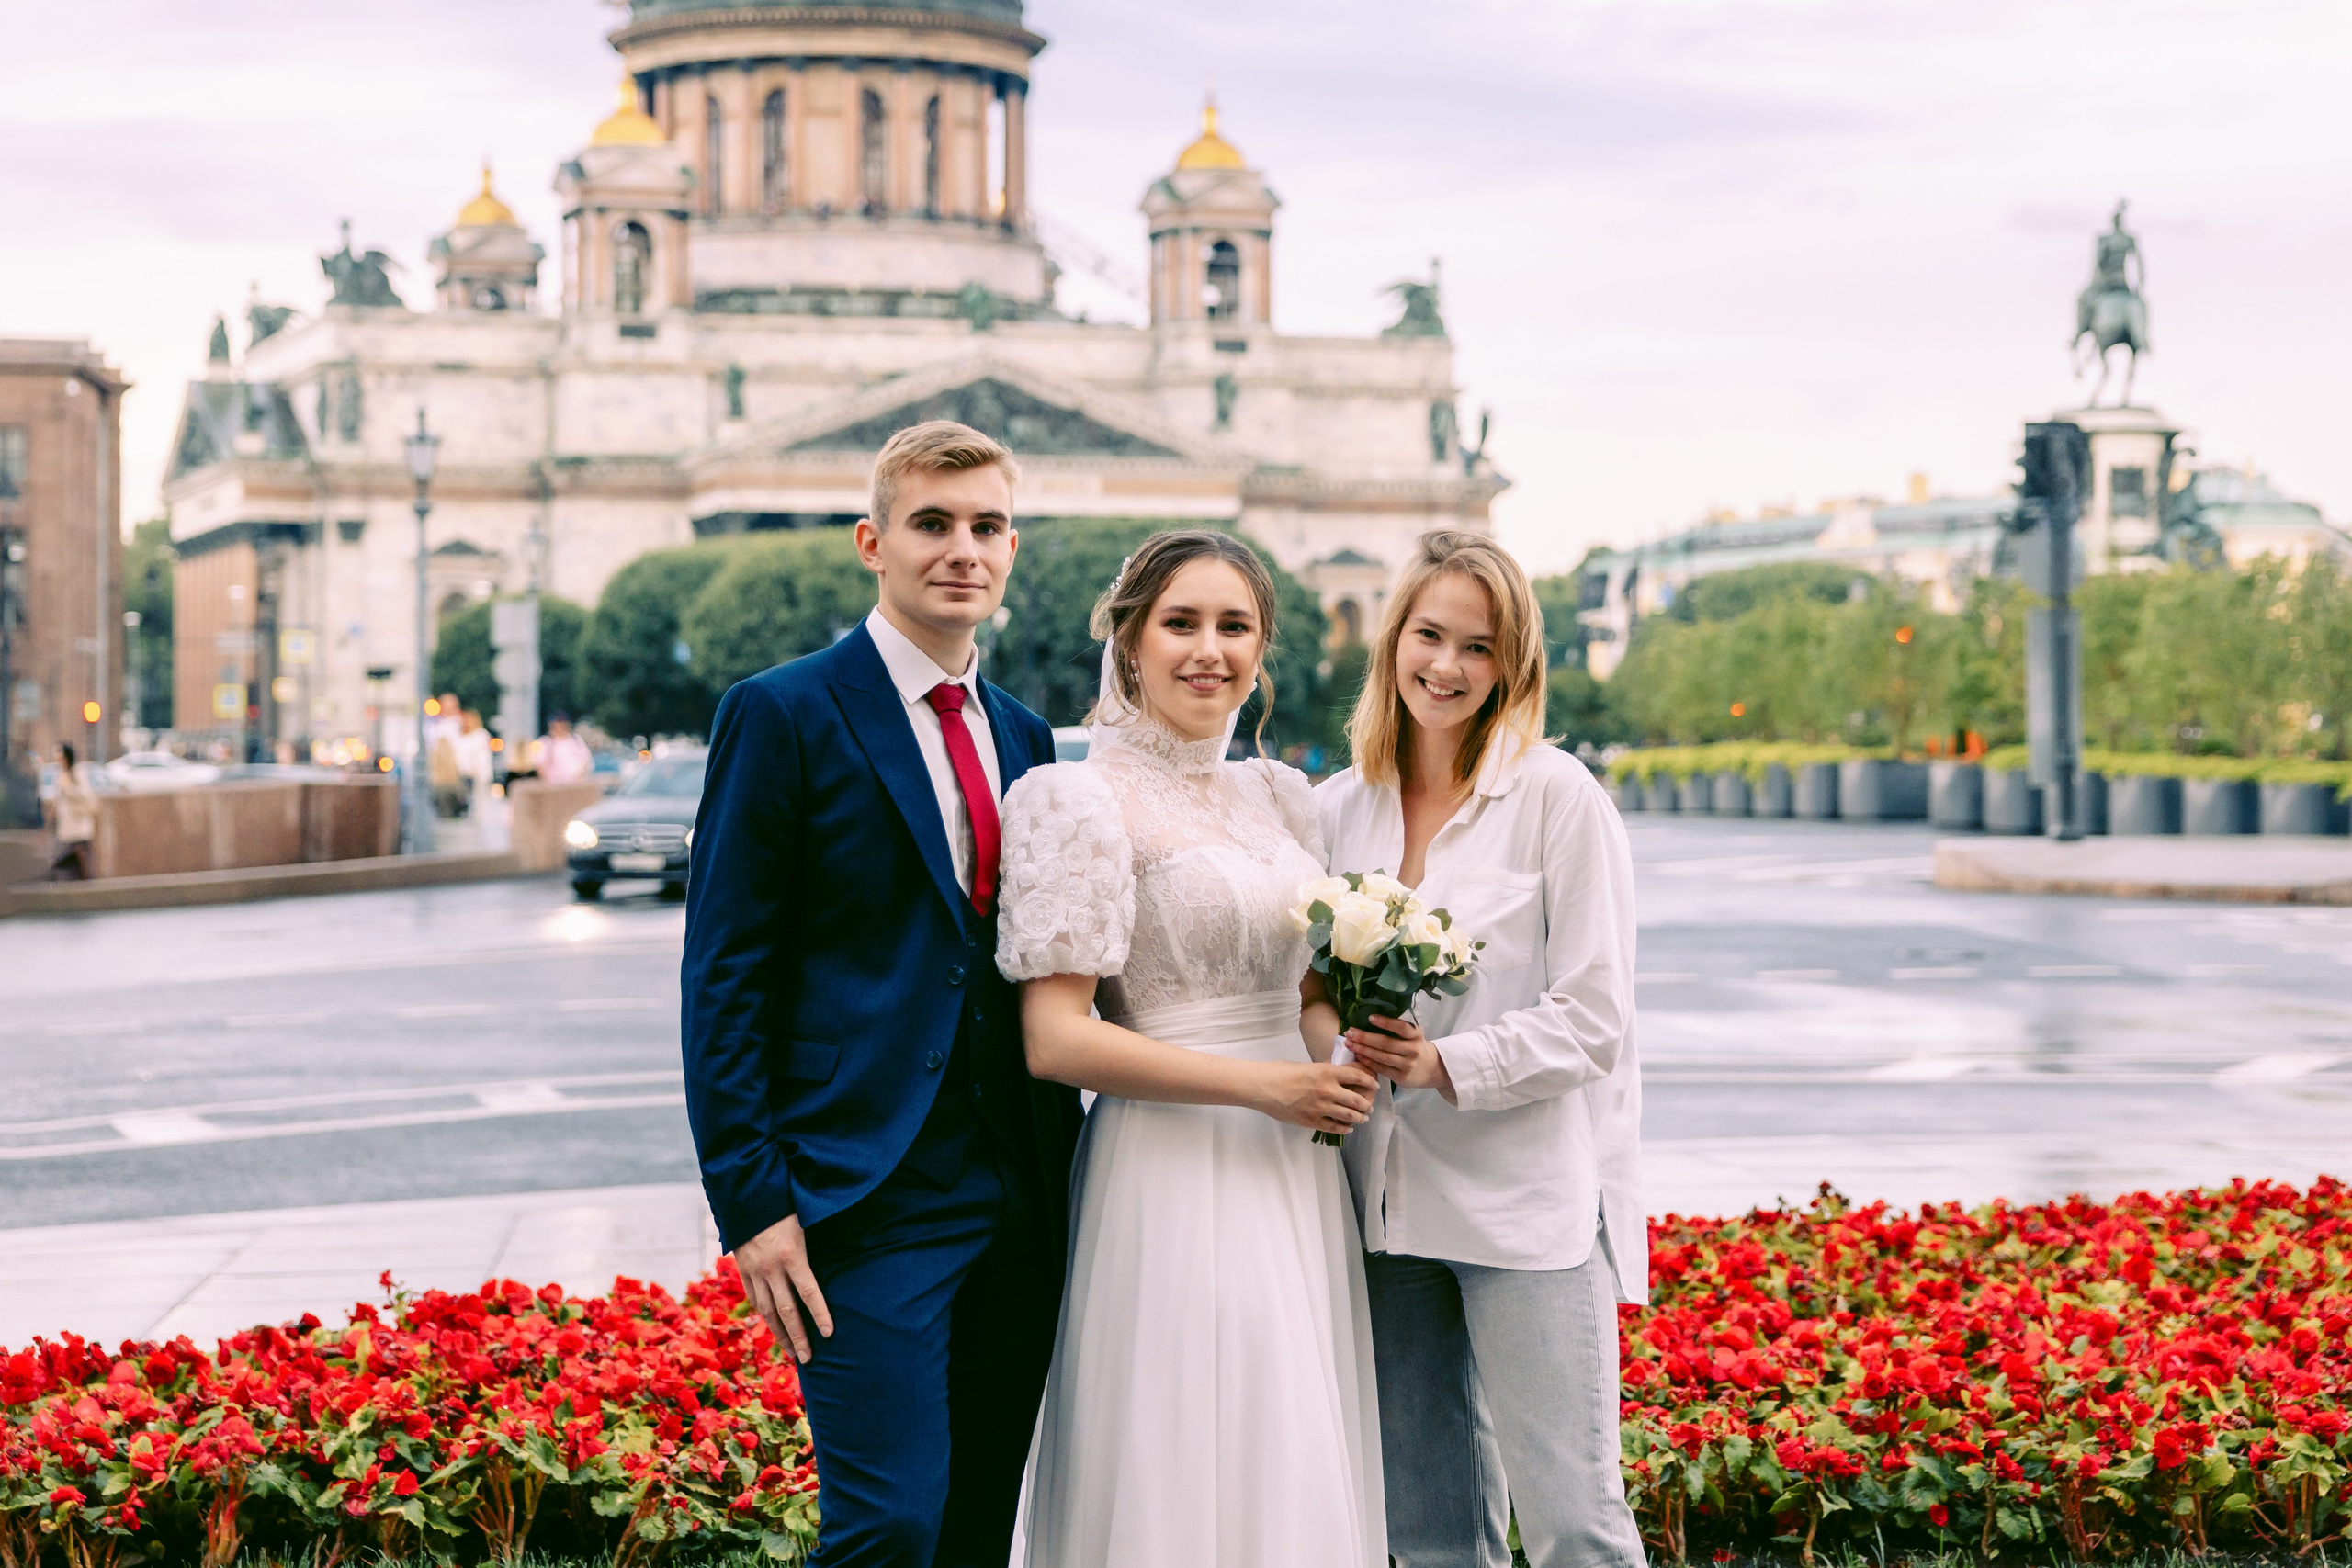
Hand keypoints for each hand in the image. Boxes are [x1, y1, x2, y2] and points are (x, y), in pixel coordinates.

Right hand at [732, 1213, 833, 1363]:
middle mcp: (771, 1268)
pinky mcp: (743, 1270)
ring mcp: (755, 1271)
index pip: (809, 1293)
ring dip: (780, 1333)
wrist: (747, 1196)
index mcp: (792, 1255)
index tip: (829, 1334)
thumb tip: (847, 1253)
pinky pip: (755, 1299)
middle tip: (808, 1358)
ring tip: (791, 1352)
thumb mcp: (806, 1222)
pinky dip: (765, 1316)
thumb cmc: (785, 1206)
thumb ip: (817, 1245)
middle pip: (787, 1311)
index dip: (820, 1315)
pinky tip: (773, 1328)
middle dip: (798, 1336)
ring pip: (768, 1311)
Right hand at [1254, 1059, 1377, 1134]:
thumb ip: (1324, 1070)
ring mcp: (1321, 1107)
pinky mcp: (1312, 1121)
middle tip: (1369, 1107)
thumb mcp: (1306, 1065)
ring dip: (1360, 1118)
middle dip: (1367, 1104)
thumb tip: (1337, 1071)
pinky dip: (1345, 1129)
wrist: (1262, 1087)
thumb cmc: (1280, 1072)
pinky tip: (1348, 1128)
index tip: (1374, 1085)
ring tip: (1362, 1118)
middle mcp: (1328, 1090)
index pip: (1357, 1076)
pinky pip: (1335, 1127)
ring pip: (1350, 1116)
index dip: (1370, 1082)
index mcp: (1327, 1072)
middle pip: (1358, 1099)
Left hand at [1346, 1014, 1456, 1103]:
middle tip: (1349, 1032)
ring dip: (1362, 1049)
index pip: (1402, 1027)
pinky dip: (1367, 1061)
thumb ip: (1398, 1029)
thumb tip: (1369, 1018)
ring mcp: (1408, 1065)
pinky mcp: (1401, 1077)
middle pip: (1386, 1043)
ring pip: (1381, 1057)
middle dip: (1365, 1037)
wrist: (1431, 1069)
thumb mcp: (1413, 1035)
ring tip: (1349, 1043)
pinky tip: (1358, 1055)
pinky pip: (1381, 1068)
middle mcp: (1414, 1050)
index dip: (1386, 1022)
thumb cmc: (1415, 1046)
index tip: (1370, 1017)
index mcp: (1417, 1035)